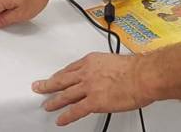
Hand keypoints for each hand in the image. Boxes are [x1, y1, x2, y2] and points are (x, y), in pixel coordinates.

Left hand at [33, 53, 152, 125]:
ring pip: (65, 95)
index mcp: (90, 61)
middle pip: (62, 80)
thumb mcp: (112, 60)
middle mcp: (86, 73)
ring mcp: (88, 88)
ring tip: (46, 105)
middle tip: (38, 87)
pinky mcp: (94, 102)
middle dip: (48, 84)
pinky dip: (66, 116)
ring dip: (54, 101)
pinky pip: (76, 111)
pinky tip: (60, 120)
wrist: (142, 76)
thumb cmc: (133, 68)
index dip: (60, 75)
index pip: (70, 69)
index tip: (55, 78)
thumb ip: (103, 68)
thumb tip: (105, 74)